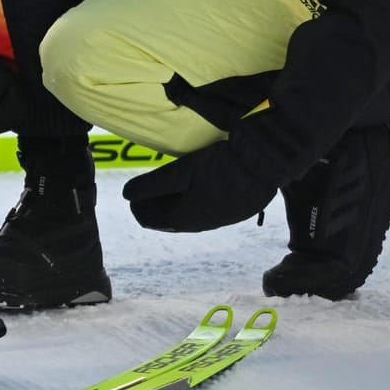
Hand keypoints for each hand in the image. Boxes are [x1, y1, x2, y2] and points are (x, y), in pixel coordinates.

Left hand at [123, 143, 279, 231]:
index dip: (136, 205)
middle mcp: (200, 224)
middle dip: (153, 203)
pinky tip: (194, 185)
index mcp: (183, 218)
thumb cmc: (219, 167)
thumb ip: (150, 185)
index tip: (133, 190)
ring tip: (168, 183)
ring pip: (186, 215)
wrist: (264, 165)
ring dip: (172, 202)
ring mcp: (219, 219)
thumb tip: (125, 195)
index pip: (148, 219)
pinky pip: (204, 211)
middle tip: (147, 184)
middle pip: (166, 218)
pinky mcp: (233, 211)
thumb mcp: (180, 172)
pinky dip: (191, 201)